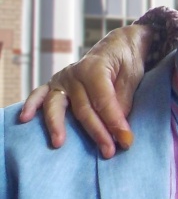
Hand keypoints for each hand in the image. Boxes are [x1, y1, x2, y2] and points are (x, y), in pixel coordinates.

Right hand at [19, 24, 152, 158]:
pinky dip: (31, 106)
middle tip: (109, 152)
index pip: (103, 101)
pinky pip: (40, 95)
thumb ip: (123, 100)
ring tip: (59, 143)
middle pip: (83, 109)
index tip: (126, 140)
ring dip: (58, 126)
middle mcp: (75, 74)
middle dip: (97, 132)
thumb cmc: (127, 61)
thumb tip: (116, 126)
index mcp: (95, 68)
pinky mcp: (56, 85)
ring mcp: (62, 79)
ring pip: (58, 106)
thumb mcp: (132, 76)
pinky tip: (25, 118)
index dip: (114, 122)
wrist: (117, 46)